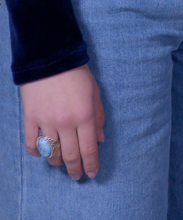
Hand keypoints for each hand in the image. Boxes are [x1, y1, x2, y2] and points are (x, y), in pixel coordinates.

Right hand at [21, 64, 104, 179]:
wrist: (50, 60)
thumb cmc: (78, 75)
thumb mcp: (95, 93)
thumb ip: (99, 117)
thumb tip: (100, 139)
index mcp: (85, 116)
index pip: (89, 149)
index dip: (91, 164)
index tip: (92, 173)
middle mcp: (66, 122)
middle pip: (70, 155)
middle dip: (75, 169)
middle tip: (77, 175)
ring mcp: (46, 122)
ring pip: (51, 152)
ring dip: (57, 162)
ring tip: (62, 163)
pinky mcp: (30, 119)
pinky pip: (31, 144)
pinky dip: (37, 152)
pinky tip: (43, 154)